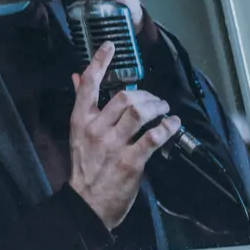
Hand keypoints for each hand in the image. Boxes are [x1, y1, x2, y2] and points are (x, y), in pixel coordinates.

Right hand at [67, 41, 181, 229]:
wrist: (86, 204)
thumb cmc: (84, 169)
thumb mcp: (77, 134)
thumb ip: (81, 104)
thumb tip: (76, 77)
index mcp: (81, 121)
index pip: (88, 84)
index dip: (100, 62)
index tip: (110, 45)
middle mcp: (96, 130)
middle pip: (123, 97)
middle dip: (145, 94)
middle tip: (155, 99)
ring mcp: (113, 145)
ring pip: (139, 112)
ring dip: (158, 107)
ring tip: (165, 109)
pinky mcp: (130, 161)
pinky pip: (153, 137)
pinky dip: (167, 127)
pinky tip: (173, 125)